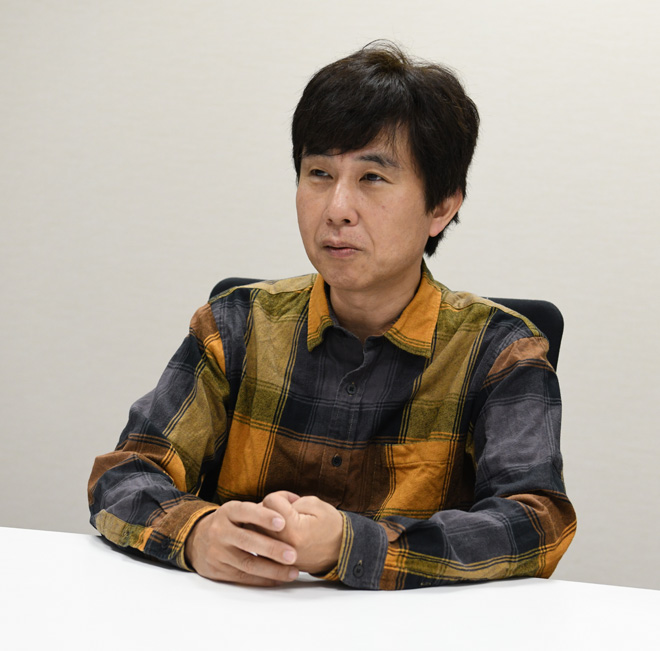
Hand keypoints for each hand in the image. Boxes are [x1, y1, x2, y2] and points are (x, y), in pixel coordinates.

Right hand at [184, 501, 299, 585]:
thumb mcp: (242, 508)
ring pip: (246, 563)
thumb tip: (296, 499)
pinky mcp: (218, 570)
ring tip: (293, 571)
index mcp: (228, 511)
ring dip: (272, 569)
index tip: (283, 522)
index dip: (263, 516)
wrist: (197, 540)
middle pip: (247, 541)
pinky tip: (280, 579)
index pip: (246, 511)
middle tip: (293, 554)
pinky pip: (243, 577)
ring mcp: (218, 552)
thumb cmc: (232, 522)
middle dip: (272, 548)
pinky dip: (263, 579)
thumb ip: (270, 503)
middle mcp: (220, 530)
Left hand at [262, 491, 342, 573]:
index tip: (293, 501)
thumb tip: (270, 505)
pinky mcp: (277, 564)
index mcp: (293, 529)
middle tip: (287, 509)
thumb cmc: (331, 526)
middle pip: (258, 517)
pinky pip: (260, 546)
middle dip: (270, 508)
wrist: (342, 551)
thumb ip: (289, 501)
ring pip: (256, 531)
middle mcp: (282, 546)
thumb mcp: (314, 504)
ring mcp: (279, 557)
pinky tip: (277, 532)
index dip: (282, 496)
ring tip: (282, 521)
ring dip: (264, 522)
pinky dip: (264, 536)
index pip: (270, 502)